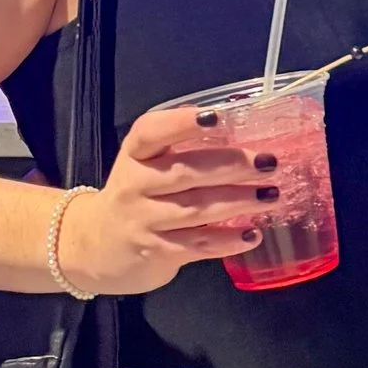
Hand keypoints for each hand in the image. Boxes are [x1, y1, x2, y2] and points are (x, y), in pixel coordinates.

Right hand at [54, 101, 284, 295]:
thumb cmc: (137, 195)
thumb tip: (240, 128)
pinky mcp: (155, 251)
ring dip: (238, 202)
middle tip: (268, 162)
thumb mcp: (145, 165)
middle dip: (230, 166)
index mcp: (134, 154)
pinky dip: (227, 240)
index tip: (218, 116)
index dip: (182, 122)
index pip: (151, 132)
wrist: (96, 245)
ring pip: (195, 210)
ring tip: (271, 195)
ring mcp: (143, 220)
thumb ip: (181, 148)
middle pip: (184, 172)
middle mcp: (134, 184)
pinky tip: (253, 234)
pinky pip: (196, 245)